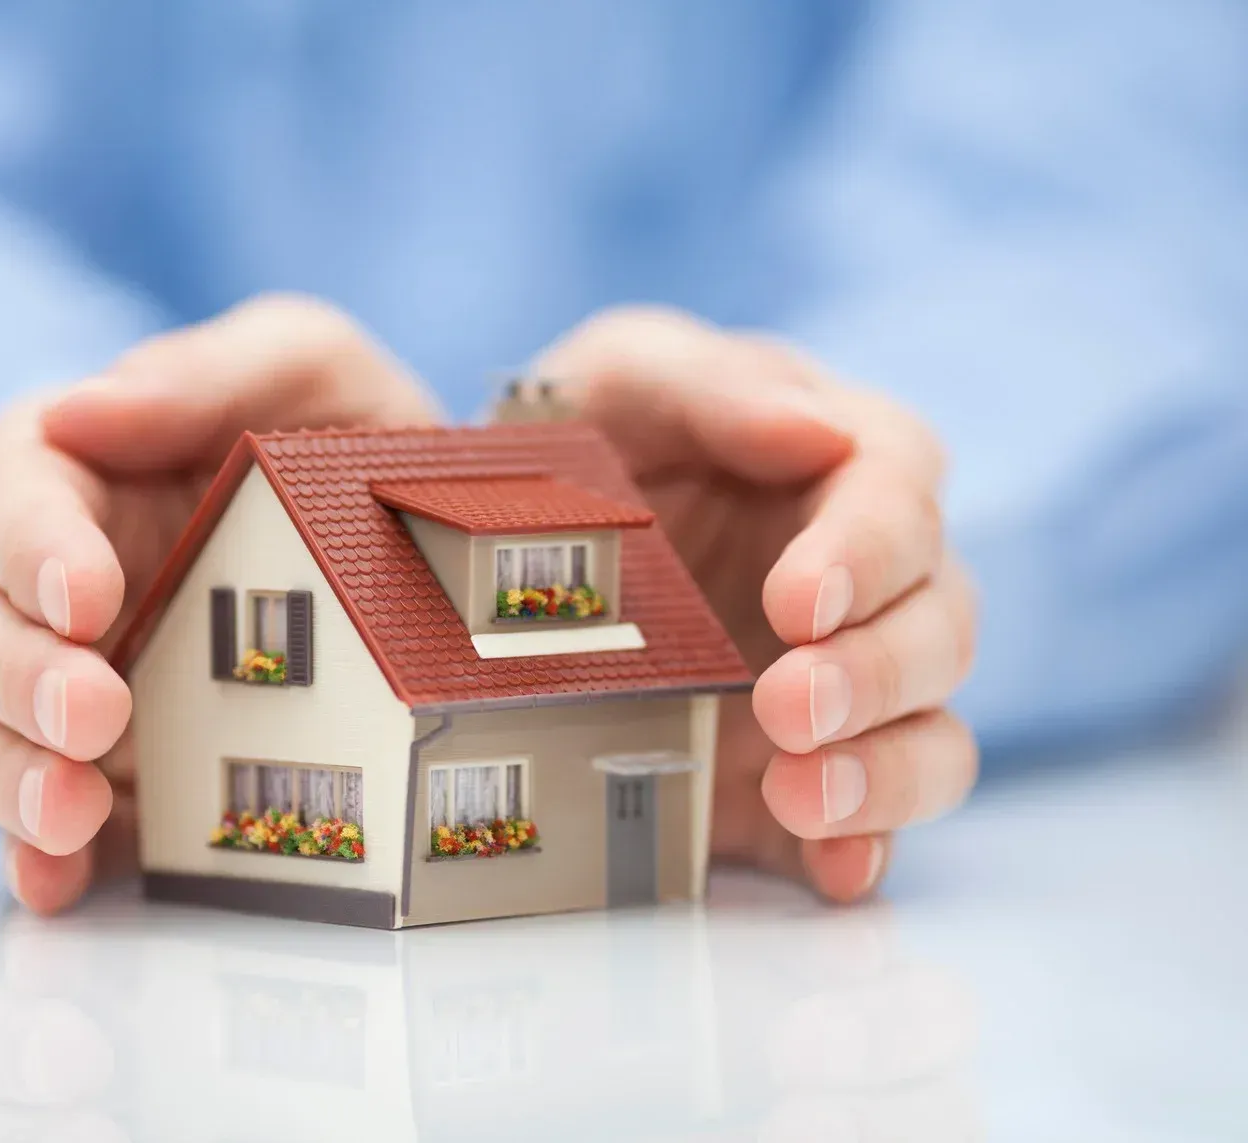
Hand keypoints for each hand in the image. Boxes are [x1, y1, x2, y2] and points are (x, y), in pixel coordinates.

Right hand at [0, 295, 440, 913]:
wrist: (430, 549)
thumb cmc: (349, 441)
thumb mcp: (305, 371)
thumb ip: (205, 375)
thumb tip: (79, 411)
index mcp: (86, 478)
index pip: (13, 501)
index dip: (29, 548)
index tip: (85, 591)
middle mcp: (61, 590)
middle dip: (20, 675)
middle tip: (92, 710)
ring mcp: (88, 688)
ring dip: (13, 776)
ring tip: (70, 809)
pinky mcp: (126, 778)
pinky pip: (57, 823)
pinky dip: (42, 856)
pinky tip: (56, 879)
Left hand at [536, 307, 977, 902]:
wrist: (501, 548)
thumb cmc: (582, 437)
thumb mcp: (623, 380)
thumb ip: (712, 387)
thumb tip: (818, 427)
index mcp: (835, 468)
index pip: (903, 494)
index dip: (870, 552)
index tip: (802, 600)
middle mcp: (863, 586)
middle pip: (939, 625)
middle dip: (876, 671)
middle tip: (786, 704)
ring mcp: (838, 690)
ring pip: (931, 733)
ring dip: (888, 771)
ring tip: (799, 793)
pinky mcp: (792, 775)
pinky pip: (867, 824)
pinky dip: (864, 848)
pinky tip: (833, 867)